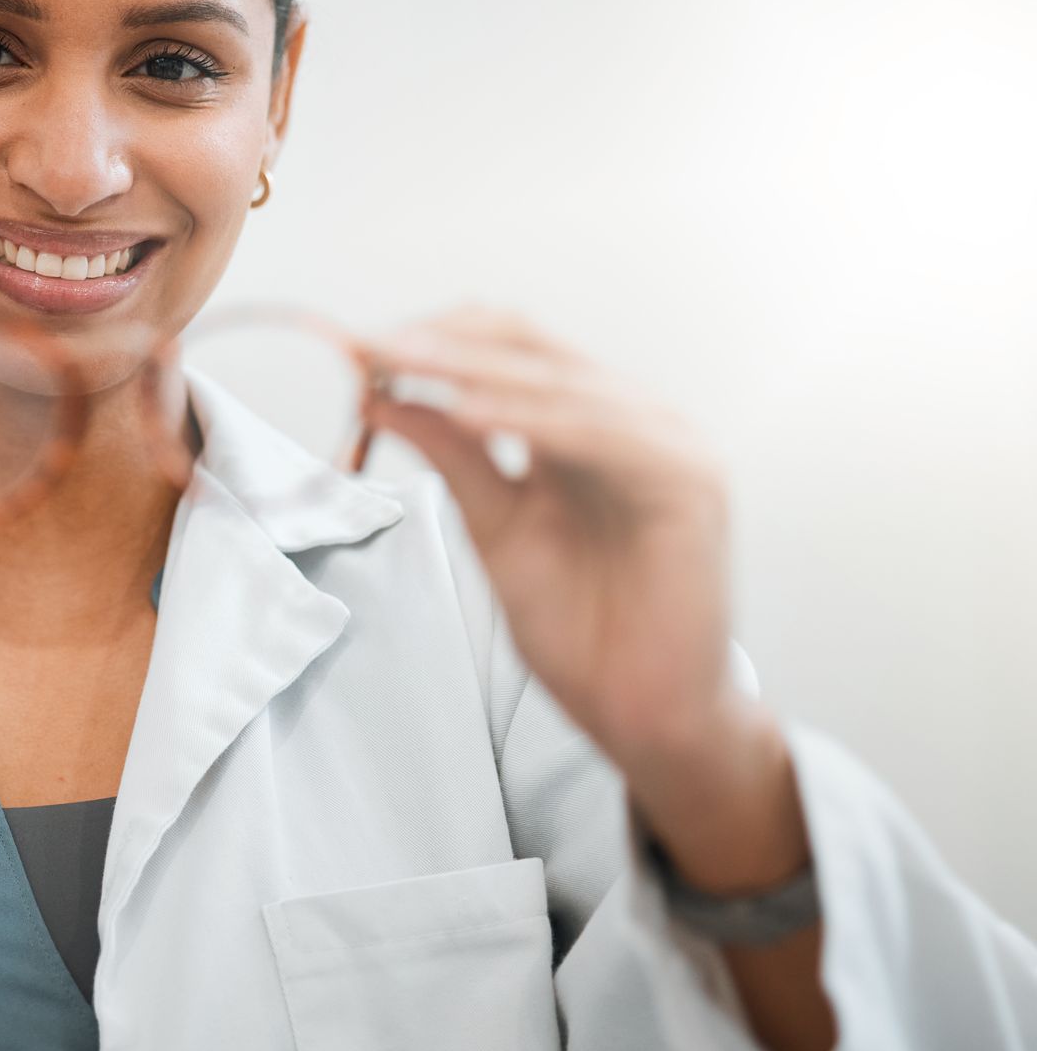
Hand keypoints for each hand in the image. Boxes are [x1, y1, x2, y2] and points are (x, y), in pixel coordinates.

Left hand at [364, 305, 738, 768]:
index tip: (361, 348)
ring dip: (472, 370)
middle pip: (530, 347)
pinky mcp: (690, 481)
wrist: (640, 713)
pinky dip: (528, 418)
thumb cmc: (579, 626)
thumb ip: (450, 454)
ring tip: (404, 366)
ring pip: (557, 382)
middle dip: (443, 343)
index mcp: (587, 423)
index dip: (436, 338)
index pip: (509, 348)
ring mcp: (666, 444)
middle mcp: (631, 419)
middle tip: (371, 345)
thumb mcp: (492, 524)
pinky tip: (467, 414)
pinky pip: (598, 433)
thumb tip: (381, 393)